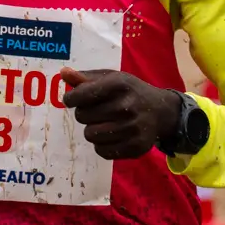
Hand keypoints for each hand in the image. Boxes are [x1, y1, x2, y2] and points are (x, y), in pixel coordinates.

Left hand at [59, 68, 179, 159]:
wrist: (162, 111)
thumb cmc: (130, 91)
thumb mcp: (111, 78)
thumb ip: (85, 77)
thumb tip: (63, 74)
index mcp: (119, 84)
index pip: (81, 95)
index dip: (72, 99)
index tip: (73, 100)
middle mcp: (127, 106)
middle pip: (83, 116)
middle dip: (84, 113)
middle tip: (96, 111)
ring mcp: (132, 128)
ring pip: (90, 135)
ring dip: (92, 129)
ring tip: (103, 123)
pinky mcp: (136, 147)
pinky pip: (102, 151)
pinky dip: (101, 144)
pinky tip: (112, 135)